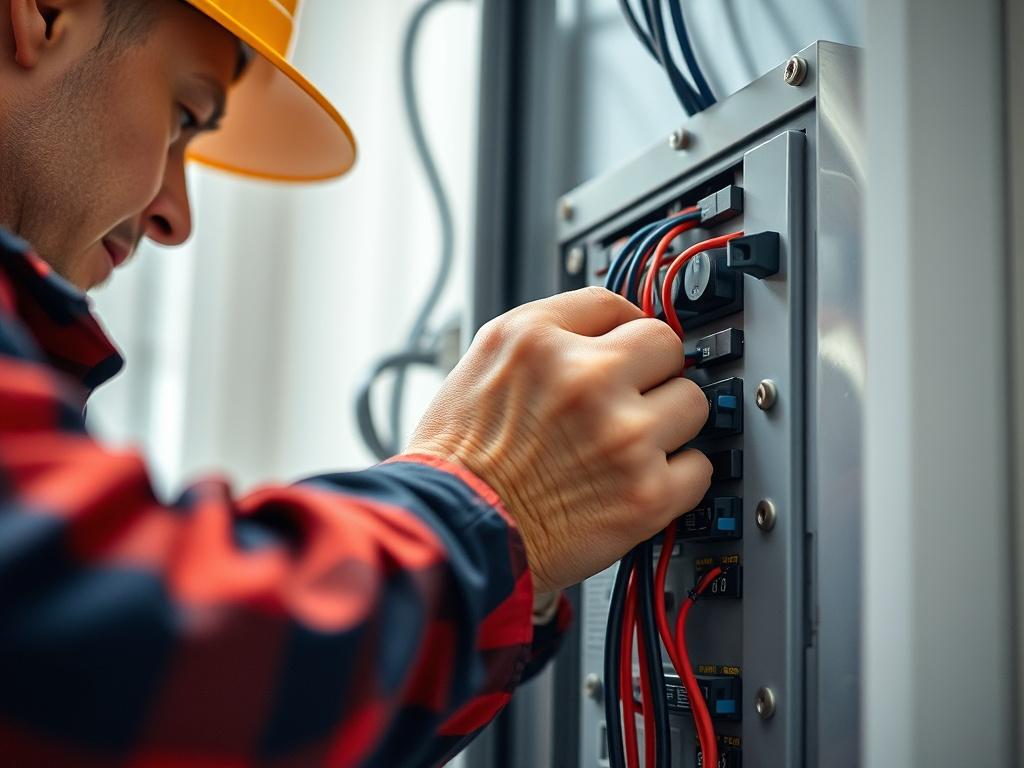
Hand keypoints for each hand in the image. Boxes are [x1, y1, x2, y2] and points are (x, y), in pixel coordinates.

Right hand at [407, 287, 712, 593]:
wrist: (458, 533)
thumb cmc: (462, 456)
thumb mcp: (485, 358)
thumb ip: (550, 331)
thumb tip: (610, 324)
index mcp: (539, 342)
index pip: (616, 305)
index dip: (620, 330)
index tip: (625, 349)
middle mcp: (585, 381)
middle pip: (666, 346)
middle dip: (649, 372)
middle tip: (624, 400)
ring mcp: (622, 437)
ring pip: (692, 403)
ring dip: (668, 423)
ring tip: (627, 444)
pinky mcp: (646, 494)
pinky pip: (699, 466)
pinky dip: (676, 477)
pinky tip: (636, 480)